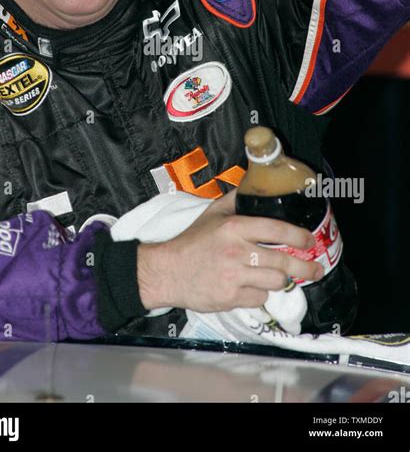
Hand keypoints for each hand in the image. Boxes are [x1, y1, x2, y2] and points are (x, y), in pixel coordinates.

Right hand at [137, 189, 323, 311]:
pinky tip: (252, 286)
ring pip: (275, 282)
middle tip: (315, 268)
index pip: (276, 230)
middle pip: (282, 262)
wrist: (168, 271)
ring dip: (279, 280)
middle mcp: (236, 252)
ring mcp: (234, 277)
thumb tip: (255, 184)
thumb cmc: (191, 241)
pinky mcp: (230, 298)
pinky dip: (259, 293)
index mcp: (234, 227)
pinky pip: (259, 297)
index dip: (298, 236)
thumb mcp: (212, 213)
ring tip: (280, 276)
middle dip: (305, 267)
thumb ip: (236, 199)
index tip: (309, 240)